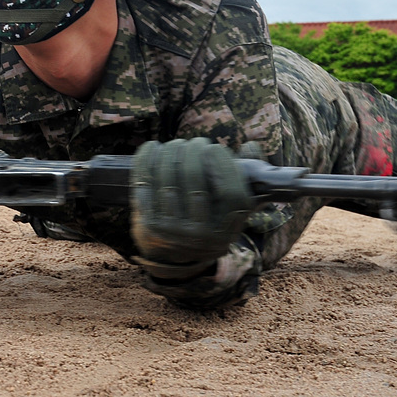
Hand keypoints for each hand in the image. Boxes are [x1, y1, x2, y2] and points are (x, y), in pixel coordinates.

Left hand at [131, 138, 252, 277]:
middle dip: (194, 152)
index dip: (225, 165)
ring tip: (176, 144)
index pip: (232, 193)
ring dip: (171, 153)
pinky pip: (145, 185)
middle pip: (195, 181)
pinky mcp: (149, 224)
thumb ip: (248, 178)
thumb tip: (250, 146)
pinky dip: (146, 161)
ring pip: (168, 180)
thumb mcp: (233, 209)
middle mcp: (201, 234)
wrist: (176, 253)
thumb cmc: (210, 218)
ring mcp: (173, 231)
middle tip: (195, 143)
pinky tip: (152, 147)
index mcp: (228, 229)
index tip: (217, 148)